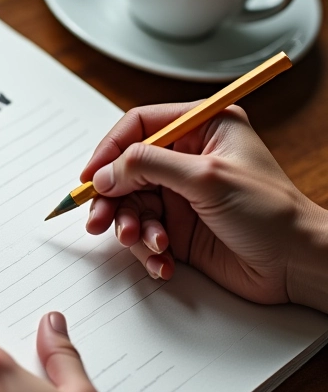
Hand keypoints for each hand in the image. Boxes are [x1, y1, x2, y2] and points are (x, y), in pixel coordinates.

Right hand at [81, 103, 327, 308]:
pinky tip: (164, 261)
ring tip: (146, 243)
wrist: (299, 265)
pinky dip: (147, 249)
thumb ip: (148, 166)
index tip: (92, 176)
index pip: (139, 126)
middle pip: (127, 169)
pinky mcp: (179, 227)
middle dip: (113, 198)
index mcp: (201, 128)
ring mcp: (181, 194)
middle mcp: (187, 159)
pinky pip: (144, 233)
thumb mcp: (206, 177)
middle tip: (101, 220)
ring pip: (130, 204)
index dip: (110, 149)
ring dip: (130, 227)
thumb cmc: (272, 213)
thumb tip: (105, 173)